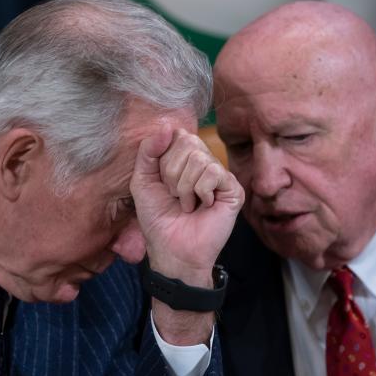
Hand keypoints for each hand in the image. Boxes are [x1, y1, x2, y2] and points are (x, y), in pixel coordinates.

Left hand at [131, 128, 243, 284]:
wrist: (172, 250)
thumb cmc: (158, 219)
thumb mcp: (142, 181)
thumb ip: (148, 151)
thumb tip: (167, 125)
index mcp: (183, 157)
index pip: (175, 135)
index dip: (163, 159)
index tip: (162, 183)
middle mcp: (204, 162)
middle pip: (187, 143)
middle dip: (172, 174)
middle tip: (175, 196)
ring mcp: (220, 175)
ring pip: (199, 159)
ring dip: (185, 187)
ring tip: (187, 204)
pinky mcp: (233, 189)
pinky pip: (214, 173)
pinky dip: (201, 192)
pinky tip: (203, 206)